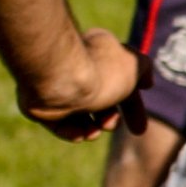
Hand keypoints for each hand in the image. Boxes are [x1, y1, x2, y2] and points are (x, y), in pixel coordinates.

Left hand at [18, 29, 152, 141]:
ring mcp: (59, 85)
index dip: (134, 106)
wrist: (60, 81)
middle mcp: (78, 66)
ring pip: (80, 115)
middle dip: (109, 119)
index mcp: (101, 52)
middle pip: (100, 101)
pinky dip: (71, 131)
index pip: (121, 82)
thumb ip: (144, 70)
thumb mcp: (135, 66)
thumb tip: (144, 80)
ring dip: (91, 128)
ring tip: (92, 132)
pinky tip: (78, 134)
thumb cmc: (101, 72)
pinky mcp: (41, 103)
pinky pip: (60, 122)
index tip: (139, 129)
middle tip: (110, 126)